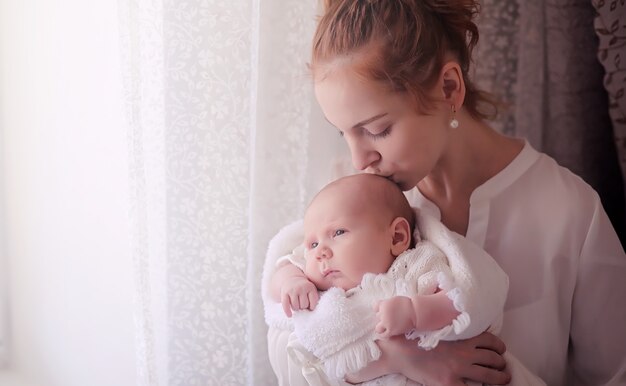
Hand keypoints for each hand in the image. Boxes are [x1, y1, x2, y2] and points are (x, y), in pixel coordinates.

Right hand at [280, 276, 318, 316]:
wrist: (292, 279)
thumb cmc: (304, 289)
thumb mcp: (311, 290)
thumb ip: (313, 299)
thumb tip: (310, 311)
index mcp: (310, 287)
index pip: (313, 303)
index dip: (312, 307)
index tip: (310, 307)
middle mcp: (301, 287)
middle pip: (304, 305)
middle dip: (303, 307)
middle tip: (302, 303)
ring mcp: (293, 290)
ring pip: (296, 307)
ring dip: (296, 308)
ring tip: (297, 304)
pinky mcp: (285, 292)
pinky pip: (286, 305)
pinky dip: (287, 311)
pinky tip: (290, 315)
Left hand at [374, 296, 414, 337]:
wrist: (415, 311)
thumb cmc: (408, 304)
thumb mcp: (395, 300)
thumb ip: (387, 304)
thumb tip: (383, 308)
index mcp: (384, 304)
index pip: (375, 307)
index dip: (379, 310)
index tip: (384, 311)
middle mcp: (383, 313)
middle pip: (377, 317)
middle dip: (382, 318)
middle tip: (390, 319)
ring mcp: (386, 322)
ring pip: (378, 327)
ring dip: (381, 327)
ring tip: (387, 328)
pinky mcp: (391, 330)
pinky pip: (383, 335)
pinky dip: (384, 335)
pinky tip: (388, 333)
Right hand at [377, 332, 510, 385]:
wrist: (397, 350)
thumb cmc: (411, 335)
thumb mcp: (432, 323)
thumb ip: (446, 322)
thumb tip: (449, 315)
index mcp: (460, 336)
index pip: (489, 339)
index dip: (498, 345)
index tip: (500, 349)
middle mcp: (464, 353)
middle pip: (493, 358)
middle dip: (500, 362)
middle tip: (502, 366)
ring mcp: (459, 369)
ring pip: (490, 375)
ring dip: (500, 377)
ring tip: (503, 379)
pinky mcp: (450, 383)